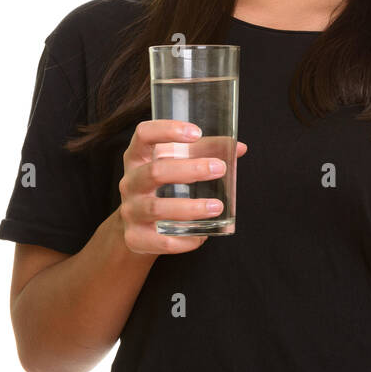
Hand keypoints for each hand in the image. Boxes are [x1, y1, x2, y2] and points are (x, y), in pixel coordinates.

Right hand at [117, 120, 247, 254]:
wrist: (137, 227)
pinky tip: (202, 236)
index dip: (166, 130)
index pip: (143, 134)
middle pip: (154, 172)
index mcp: (138, 157)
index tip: (196, 132)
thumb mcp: (177, 164)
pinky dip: (183, 240)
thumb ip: (206, 152)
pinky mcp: (135, 238)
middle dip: (189, 170)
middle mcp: (130, 182)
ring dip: (190, 208)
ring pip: (156, 208)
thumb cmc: (162, 186)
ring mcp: (130, 210)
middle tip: (219, 169)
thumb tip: (240, 147)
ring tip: (217, 206)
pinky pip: (160, 241)